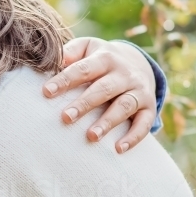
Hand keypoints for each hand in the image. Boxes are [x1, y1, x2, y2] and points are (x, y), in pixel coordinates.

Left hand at [43, 37, 156, 152]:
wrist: (139, 63)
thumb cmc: (101, 59)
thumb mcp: (88, 47)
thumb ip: (71, 52)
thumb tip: (51, 60)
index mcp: (105, 57)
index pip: (84, 69)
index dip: (65, 80)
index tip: (46, 92)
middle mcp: (124, 73)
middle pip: (104, 89)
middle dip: (84, 104)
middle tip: (65, 117)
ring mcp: (139, 90)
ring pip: (124, 106)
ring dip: (108, 122)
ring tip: (91, 136)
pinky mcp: (149, 107)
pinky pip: (144, 123)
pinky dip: (133, 137)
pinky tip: (118, 149)